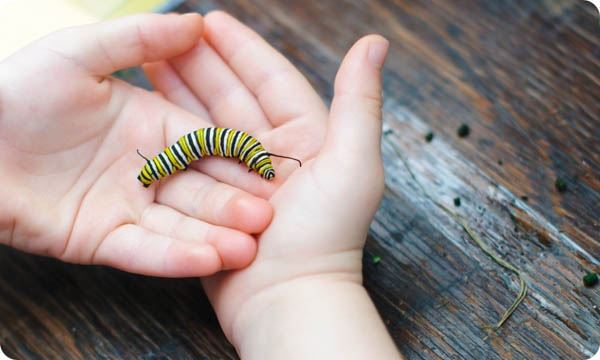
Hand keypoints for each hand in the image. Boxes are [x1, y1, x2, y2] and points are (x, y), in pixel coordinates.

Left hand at [0, 14, 272, 276]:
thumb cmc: (18, 91)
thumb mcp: (80, 54)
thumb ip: (138, 40)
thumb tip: (196, 21)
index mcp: (156, 128)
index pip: (209, 145)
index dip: (239, 158)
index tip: (271, 170)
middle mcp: (150, 171)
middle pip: (202, 190)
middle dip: (235, 204)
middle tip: (267, 216)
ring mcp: (128, 208)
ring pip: (180, 226)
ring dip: (214, 237)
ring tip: (246, 247)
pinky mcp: (102, 240)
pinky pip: (144, 250)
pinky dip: (174, 257)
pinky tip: (207, 259)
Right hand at [144, 12, 396, 357]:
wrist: (289, 301)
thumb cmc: (326, 237)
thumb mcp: (353, 164)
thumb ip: (360, 101)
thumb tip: (374, 44)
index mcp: (308, 138)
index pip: (272, 80)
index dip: (242, 49)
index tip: (212, 21)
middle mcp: (274, 155)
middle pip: (233, 98)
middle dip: (201, 65)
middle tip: (168, 35)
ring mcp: (242, 179)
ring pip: (207, 124)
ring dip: (181, 93)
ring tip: (148, 62)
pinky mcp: (214, 203)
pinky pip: (191, 160)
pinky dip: (171, 135)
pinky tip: (148, 114)